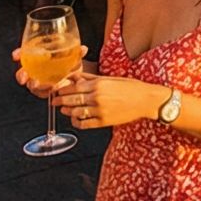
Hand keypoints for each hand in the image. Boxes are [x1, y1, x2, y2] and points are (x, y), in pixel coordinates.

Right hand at [12, 45, 89, 98]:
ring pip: (32, 85)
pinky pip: (43, 93)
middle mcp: (35, 69)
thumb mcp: (73, 53)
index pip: (23, 54)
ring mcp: (39, 81)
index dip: (18, 54)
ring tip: (40, 83)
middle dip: (21, 75)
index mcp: (37, 56)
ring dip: (35, 85)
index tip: (16, 55)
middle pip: (22, 72)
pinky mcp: (46, 91)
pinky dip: (47, 91)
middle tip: (24, 76)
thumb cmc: (70, 60)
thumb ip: (77, 51)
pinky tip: (54, 88)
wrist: (77, 74)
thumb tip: (83, 49)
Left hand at [49, 72, 169, 128]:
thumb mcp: (110, 78)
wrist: (145, 100)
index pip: (73, 88)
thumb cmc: (130, 87)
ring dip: (67, 112)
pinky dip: (77, 123)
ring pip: (76, 113)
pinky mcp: (104, 122)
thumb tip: (75, 76)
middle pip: (71, 100)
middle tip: (54, 102)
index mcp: (98, 84)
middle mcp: (97, 97)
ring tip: (64, 110)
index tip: (57, 91)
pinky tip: (75, 120)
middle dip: (60, 101)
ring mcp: (100, 111)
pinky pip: (85, 124)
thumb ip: (90, 78)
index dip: (62, 90)